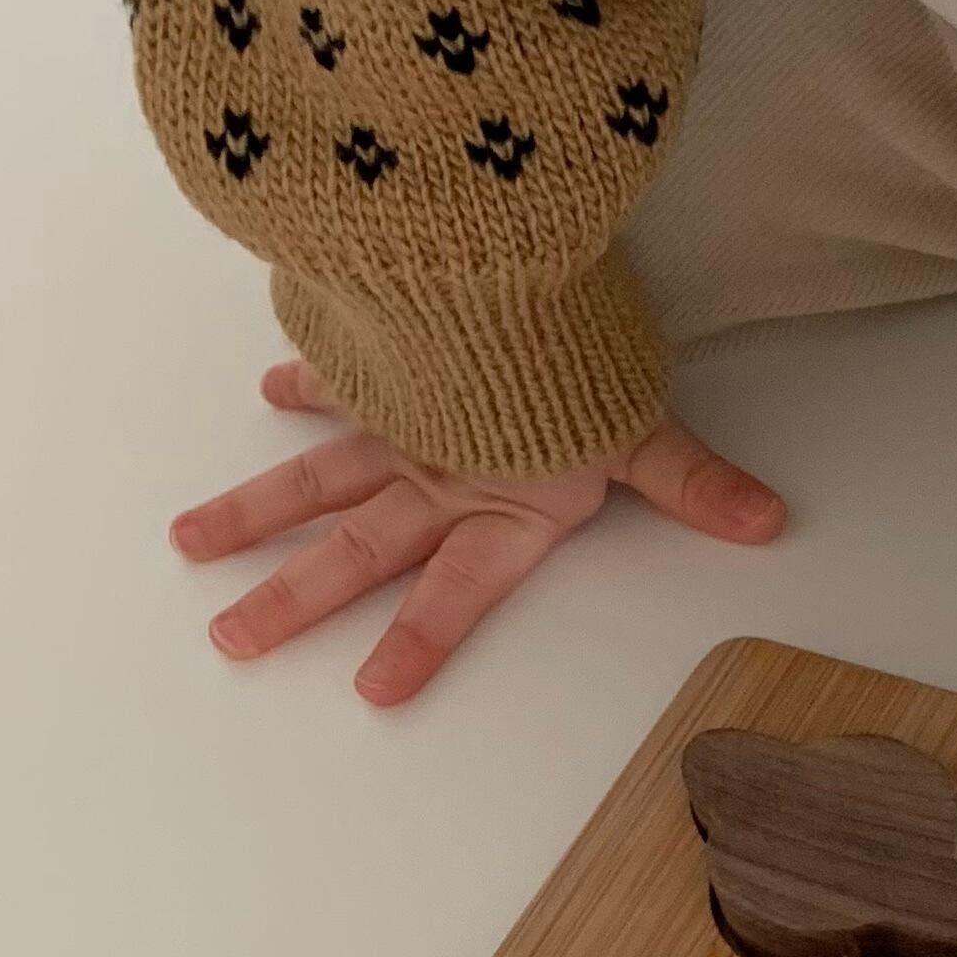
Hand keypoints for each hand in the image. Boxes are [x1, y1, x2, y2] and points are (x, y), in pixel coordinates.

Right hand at [170, 361, 784, 704]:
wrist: (497, 264)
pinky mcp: (381, 356)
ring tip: (189, 542)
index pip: (456, 592)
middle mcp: (436, 471)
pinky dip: (305, 379)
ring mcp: (398, 415)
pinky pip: (337, 374)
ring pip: (313, 475)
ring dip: (254, 511)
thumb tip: (767, 522)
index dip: (419, 641)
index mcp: (501, 502)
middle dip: (291, 598)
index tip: (370, 691)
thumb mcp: (644, 425)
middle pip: (354, 551)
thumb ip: (694, 481)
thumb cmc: (576, 354)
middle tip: (230, 638)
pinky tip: (267, 387)